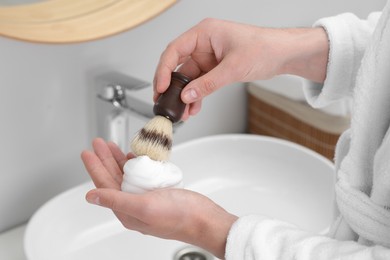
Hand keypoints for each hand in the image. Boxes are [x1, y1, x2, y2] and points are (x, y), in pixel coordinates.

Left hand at [81, 138, 237, 258]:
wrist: (204, 219)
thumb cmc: (178, 217)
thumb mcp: (144, 207)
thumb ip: (116, 200)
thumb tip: (91, 196)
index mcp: (127, 211)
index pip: (104, 185)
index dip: (94, 167)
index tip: (87, 153)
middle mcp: (134, 204)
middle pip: (113, 177)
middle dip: (105, 159)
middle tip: (98, 143)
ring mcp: (147, 197)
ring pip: (127, 175)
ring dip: (118, 159)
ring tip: (111, 146)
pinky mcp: (158, 191)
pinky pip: (142, 175)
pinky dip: (136, 164)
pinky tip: (133, 157)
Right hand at [154, 18, 328, 119]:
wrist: (283, 54)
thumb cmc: (264, 47)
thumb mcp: (233, 67)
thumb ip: (208, 83)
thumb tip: (188, 95)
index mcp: (205, 33)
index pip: (174, 50)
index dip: (164, 70)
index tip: (161, 88)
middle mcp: (204, 44)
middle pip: (179, 66)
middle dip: (172, 86)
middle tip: (165, 101)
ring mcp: (210, 57)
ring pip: (189, 78)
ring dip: (185, 95)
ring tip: (181, 111)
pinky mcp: (216, 68)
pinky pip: (200, 83)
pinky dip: (197, 95)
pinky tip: (194, 107)